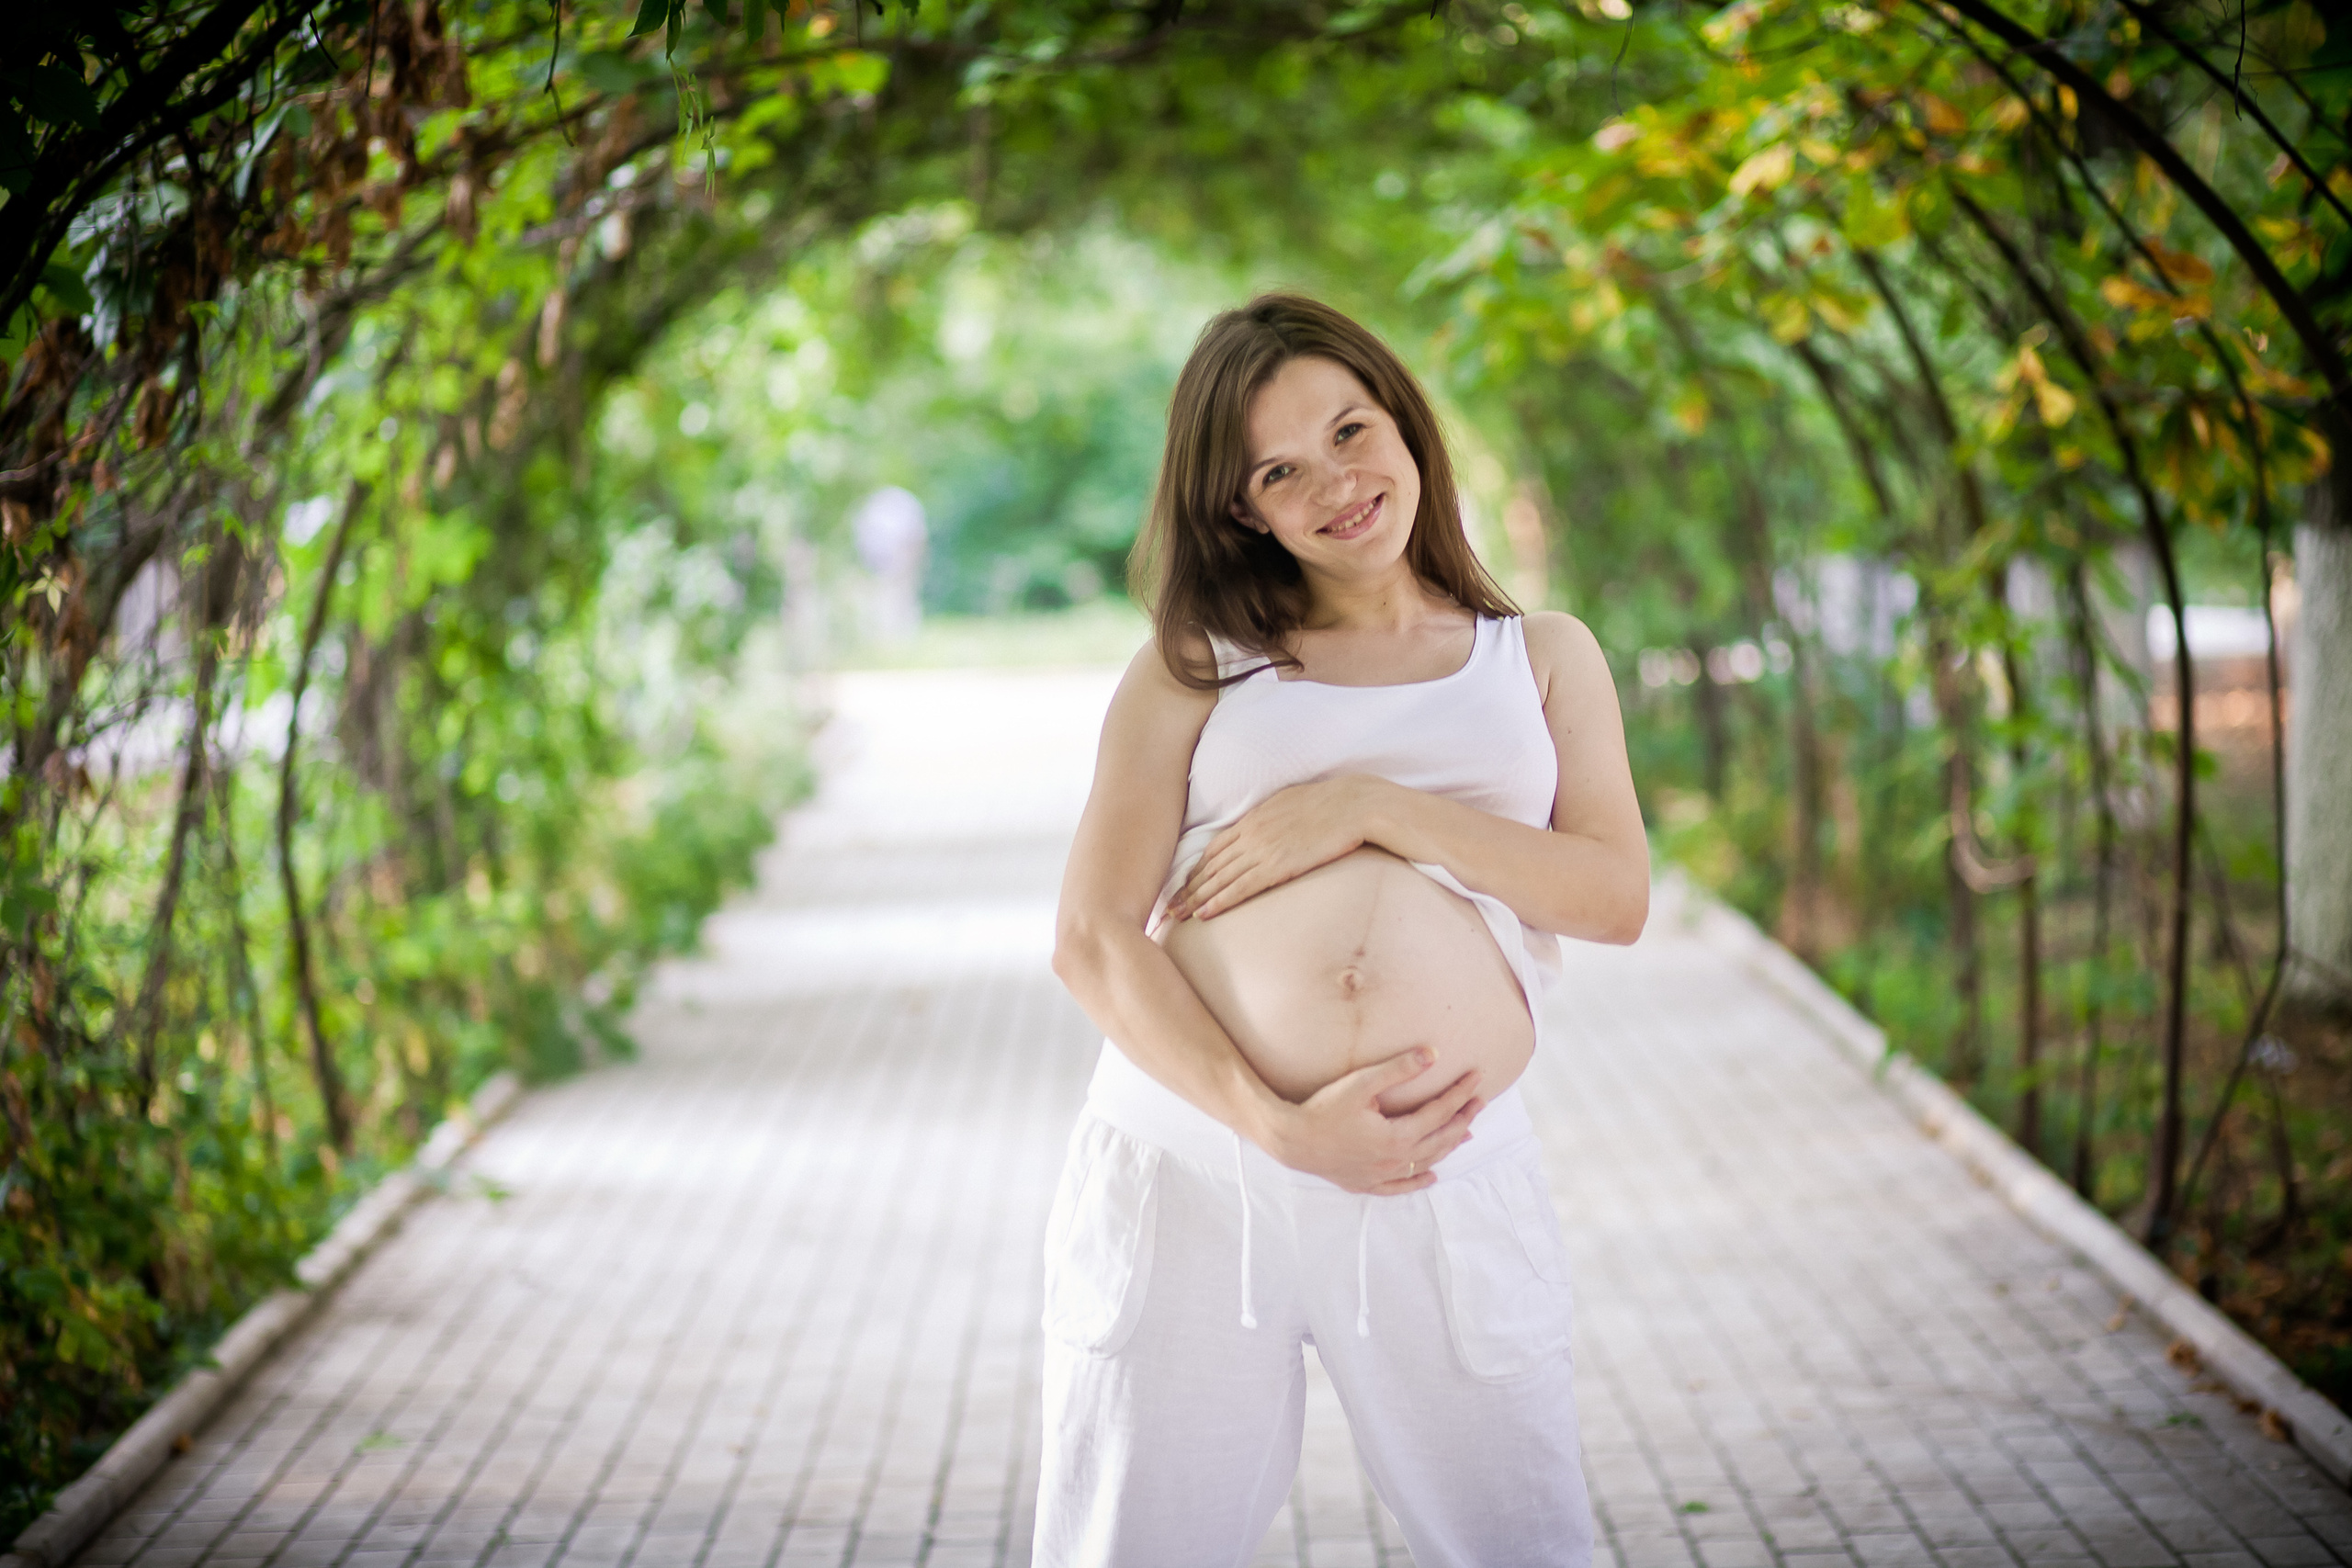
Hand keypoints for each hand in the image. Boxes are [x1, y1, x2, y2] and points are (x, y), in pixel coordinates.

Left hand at [1168, 776, 1384, 920]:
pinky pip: (1241, 888)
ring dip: (1195, 899)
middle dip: (1186, 888)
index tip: (1183, 885)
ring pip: (1219, 879)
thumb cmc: (1331, 804)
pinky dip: (1220, 902)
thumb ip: (1271, 819)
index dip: (1196, 870)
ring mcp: (1263, 850)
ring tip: (1176, 916)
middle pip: (1209, 866)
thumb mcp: (1291, 803)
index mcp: (1254, 818)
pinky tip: (1204, 914)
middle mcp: (1251, 834)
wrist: (1354, 804)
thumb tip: (1267, 830)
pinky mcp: (1278, 865)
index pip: (1215, 849)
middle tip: (1166, 908)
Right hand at [1259, 1047, 1484, 1195]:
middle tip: (1480, 1101)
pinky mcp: (1366, 1184)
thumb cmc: (1323, 1109)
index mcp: (1398, 1137)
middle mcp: (1395, 1161)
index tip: (1477, 1077)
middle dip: (1462, 1118)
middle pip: (1439, 1138)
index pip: (1439, 1112)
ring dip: (1447, 1146)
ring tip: (1465, 1133)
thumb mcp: (1361, 1083)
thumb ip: (1398, 1069)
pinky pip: (1401, 1187)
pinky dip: (1419, 1181)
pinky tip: (1432, 1177)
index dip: (1460, 1093)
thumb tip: (1433, 1054)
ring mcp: (1381, 1175)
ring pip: (1426, 1163)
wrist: (1291, 1140)